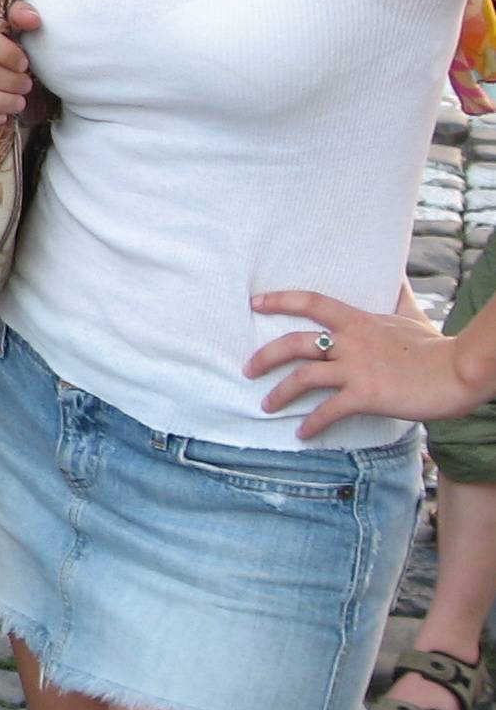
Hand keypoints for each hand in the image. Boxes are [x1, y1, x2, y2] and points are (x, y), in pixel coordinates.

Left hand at [247, 291, 491, 437]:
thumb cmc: (436, 347)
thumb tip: (396, 276)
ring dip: (280, 393)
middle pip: (294, 343)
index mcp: (359, 322)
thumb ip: (397, 298)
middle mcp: (351, 343)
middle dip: (265, 356)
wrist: (461, 371)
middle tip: (248, 368)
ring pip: (303, 378)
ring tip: (265, 405)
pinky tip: (302, 433)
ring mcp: (356, 369)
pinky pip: (328, 411)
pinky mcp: (366, 395)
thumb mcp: (411, 315)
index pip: (311, 303)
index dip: (280, 300)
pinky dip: (312, 423)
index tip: (255, 303)